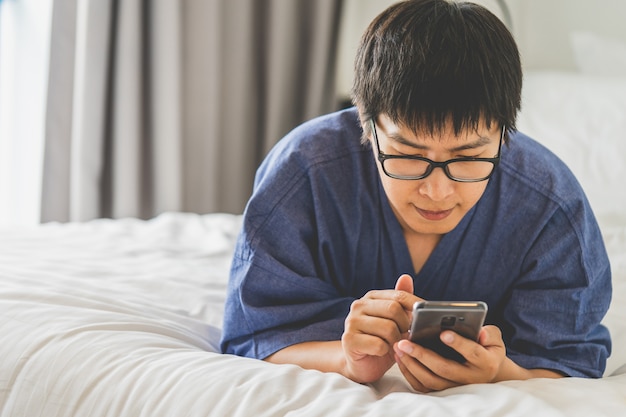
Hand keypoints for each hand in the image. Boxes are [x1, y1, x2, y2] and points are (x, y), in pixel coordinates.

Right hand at [341, 274, 420, 382]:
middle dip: (405, 326)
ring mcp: (351, 322)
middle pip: (394, 309)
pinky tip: (382, 353)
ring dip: (396, 341)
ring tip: (394, 346)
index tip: (427, 316)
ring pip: (388, 328)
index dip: (416, 306)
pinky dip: (385, 352)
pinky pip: (378, 344)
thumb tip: (406, 277)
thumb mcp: (395, 321)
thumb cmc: (381, 341)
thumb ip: (401, 301)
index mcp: (371, 297)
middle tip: (406, 336)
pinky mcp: (349, 339)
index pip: (399, 295)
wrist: (361, 365)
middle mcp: (358, 305)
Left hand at [393, 325, 507, 391]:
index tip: (443, 333)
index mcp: (486, 363)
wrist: (485, 370)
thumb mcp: (494, 339)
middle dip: (422, 354)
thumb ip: (490, 333)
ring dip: (411, 363)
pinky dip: (409, 372)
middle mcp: (470, 378)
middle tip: (405, 341)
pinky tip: (399, 356)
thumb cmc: (486, 347)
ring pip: (431, 380)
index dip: (458, 343)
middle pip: (444, 369)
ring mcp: (455, 387)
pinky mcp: (441, 391)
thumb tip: (480, 333)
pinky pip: (422, 386)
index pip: (472, 353)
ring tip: (398, 346)